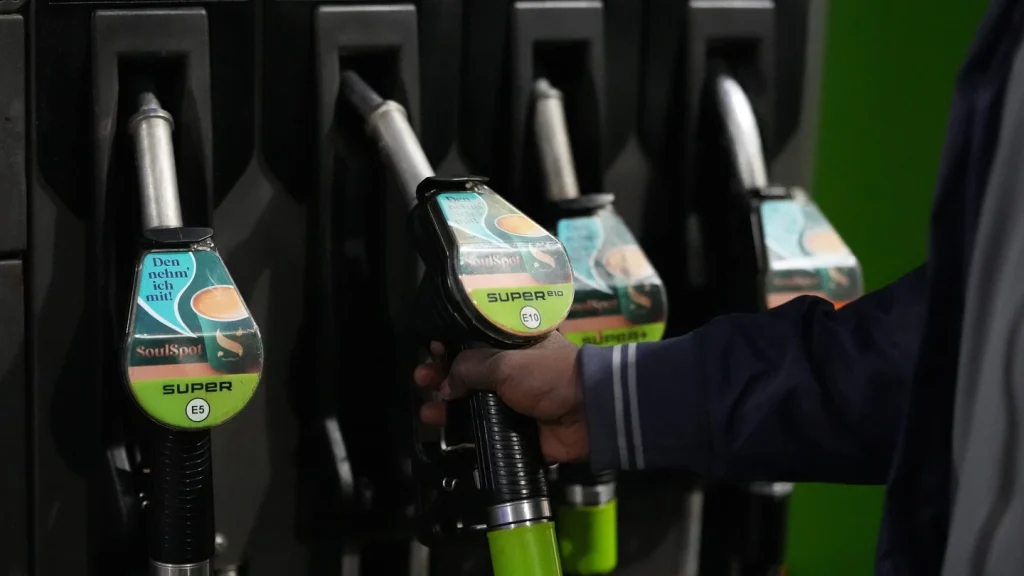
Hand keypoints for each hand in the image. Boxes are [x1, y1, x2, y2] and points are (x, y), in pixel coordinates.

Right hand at [413, 332, 587, 462]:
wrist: (589, 413)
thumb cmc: (549, 375)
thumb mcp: (505, 362)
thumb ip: (469, 368)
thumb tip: (446, 383)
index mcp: (512, 344)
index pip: (473, 341)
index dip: (449, 345)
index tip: (430, 351)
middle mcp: (510, 371)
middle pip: (466, 373)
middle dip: (441, 377)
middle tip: (422, 380)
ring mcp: (512, 402)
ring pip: (470, 403)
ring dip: (446, 406)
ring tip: (428, 411)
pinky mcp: (514, 430)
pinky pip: (482, 431)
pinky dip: (463, 432)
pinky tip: (444, 431)